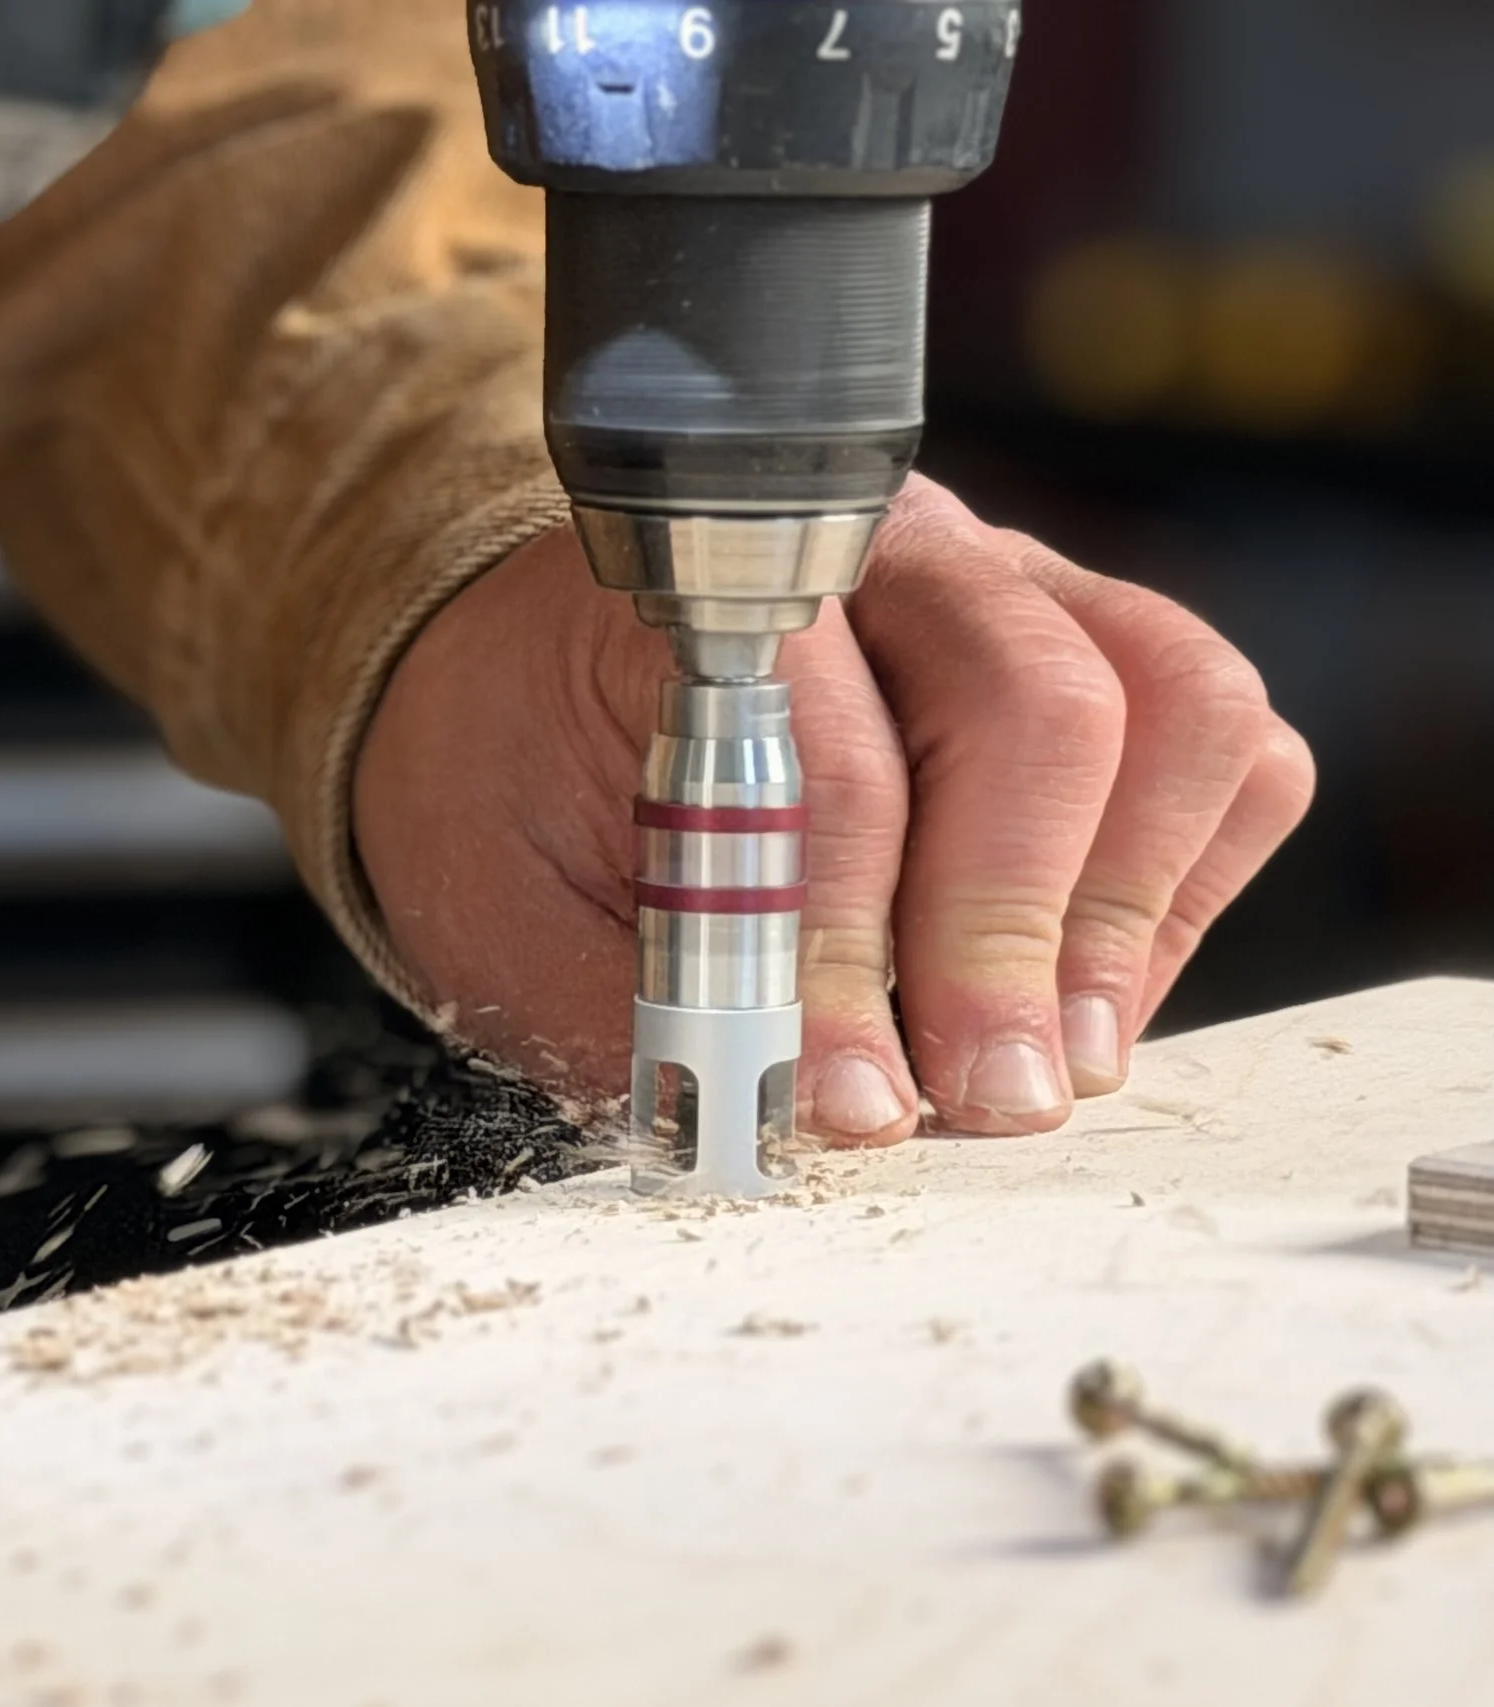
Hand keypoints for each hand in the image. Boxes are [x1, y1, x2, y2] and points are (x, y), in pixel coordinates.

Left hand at [352, 476, 1316, 1141]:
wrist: (518, 679)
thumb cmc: (511, 783)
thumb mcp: (504, 909)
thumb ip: (631, 1010)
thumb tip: (770, 1123)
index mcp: (718, 600)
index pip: (831, 761)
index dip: (848, 948)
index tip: (854, 1100)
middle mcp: (891, 563)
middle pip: (1037, 705)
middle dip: (1011, 936)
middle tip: (983, 1099)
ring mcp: (1014, 593)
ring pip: (1172, 705)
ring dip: (1123, 912)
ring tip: (1046, 1064)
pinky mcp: (1098, 657)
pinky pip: (1222, 750)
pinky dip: (1182, 886)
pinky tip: (1085, 995)